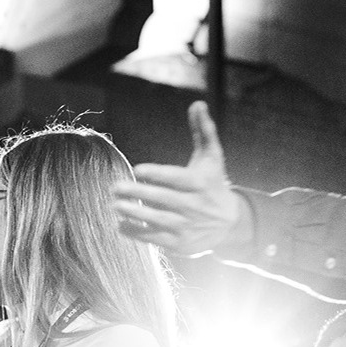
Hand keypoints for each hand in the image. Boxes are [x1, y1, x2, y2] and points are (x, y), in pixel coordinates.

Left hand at [111, 101, 244, 255]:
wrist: (230, 223)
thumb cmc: (213, 183)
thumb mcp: (212, 157)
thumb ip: (203, 131)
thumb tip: (197, 103)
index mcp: (200, 183)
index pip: (177, 178)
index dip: (158, 174)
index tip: (138, 170)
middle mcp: (194, 206)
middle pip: (163, 199)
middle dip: (139, 194)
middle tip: (115, 187)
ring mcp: (186, 226)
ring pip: (157, 220)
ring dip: (134, 214)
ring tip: (114, 205)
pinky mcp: (180, 242)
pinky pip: (155, 238)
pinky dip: (137, 233)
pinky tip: (120, 225)